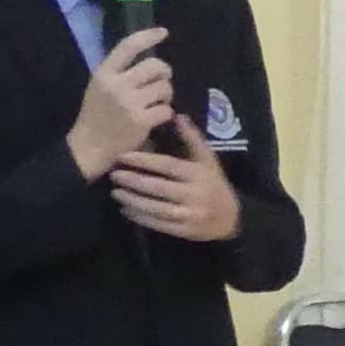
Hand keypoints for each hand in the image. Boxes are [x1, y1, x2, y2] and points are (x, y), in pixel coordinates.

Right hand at [68, 33, 175, 178]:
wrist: (89, 147)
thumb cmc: (96, 115)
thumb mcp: (99, 86)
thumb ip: (119, 71)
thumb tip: (149, 58)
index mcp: (104, 73)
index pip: (128, 46)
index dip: (148, 36)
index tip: (163, 32)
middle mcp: (117, 85)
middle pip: (155, 66)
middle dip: (164, 73)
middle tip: (161, 81)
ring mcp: (130, 103)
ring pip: (164, 87)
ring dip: (166, 94)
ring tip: (156, 102)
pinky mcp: (141, 121)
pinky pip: (166, 109)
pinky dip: (165, 113)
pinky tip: (156, 118)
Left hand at [109, 116, 244, 241]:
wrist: (231, 218)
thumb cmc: (214, 183)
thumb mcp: (208, 159)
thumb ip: (192, 138)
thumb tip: (176, 115)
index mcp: (198, 174)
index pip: (167, 165)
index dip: (144, 160)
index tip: (123, 155)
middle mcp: (194, 194)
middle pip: (158, 188)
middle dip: (133, 181)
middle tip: (114, 174)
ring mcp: (190, 215)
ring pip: (156, 208)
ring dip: (133, 200)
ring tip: (115, 192)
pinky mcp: (185, 231)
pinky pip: (158, 224)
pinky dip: (140, 217)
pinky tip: (126, 209)